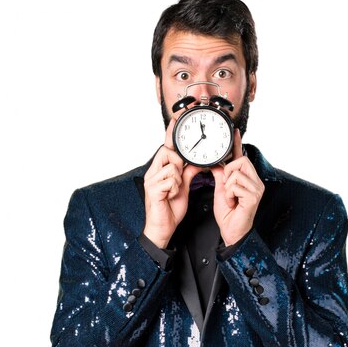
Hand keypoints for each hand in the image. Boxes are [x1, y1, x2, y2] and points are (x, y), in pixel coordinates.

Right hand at [142, 119, 201, 248]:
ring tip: (173, 192)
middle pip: (167, 152)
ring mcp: (151, 180)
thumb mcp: (183, 188)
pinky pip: (170, 180)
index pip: (166, 147)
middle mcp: (153, 172)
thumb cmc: (169, 209)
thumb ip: (188, 173)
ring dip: (177, 180)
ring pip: (171, 167)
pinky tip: (169, 197)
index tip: (176, 119)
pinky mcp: (153, 190)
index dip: (171, 133)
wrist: (162, 228)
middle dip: (177, 162)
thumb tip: (196, 163)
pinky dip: (174, 189)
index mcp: (160, 170)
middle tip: (178, 180)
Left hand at [211, 129, 264, 245]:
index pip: (242, 157)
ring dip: (228, 187)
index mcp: (249, 179)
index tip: (235, 131)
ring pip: (236, 173)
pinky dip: (230, 194)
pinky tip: (234, 203)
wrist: (232, 231)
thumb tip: (217, 164)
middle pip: (241, 160)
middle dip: (228, 172)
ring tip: (231, 198)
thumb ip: (221, 176)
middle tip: (227, 188)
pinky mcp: (254, 196)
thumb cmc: (229, 214)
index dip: (237, 144)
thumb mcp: (221, 190)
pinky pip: (235, 185)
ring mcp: (257, 188)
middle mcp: (256, 182)